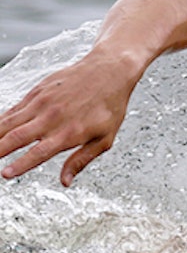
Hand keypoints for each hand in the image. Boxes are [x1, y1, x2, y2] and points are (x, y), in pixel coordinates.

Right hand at [0, 52, 134, 186]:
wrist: (109, 71)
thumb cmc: (110, 107)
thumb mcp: (104, 139)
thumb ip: (81, 160)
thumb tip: (65, 182)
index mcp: (70, 133)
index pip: (39, 153)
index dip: (20, 165)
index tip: (5, 174)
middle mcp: (53, 118)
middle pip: (17, 137)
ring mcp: (43, 103)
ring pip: (10, 121)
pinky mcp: (38, 91)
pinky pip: (14, 108)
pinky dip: (2, 119)